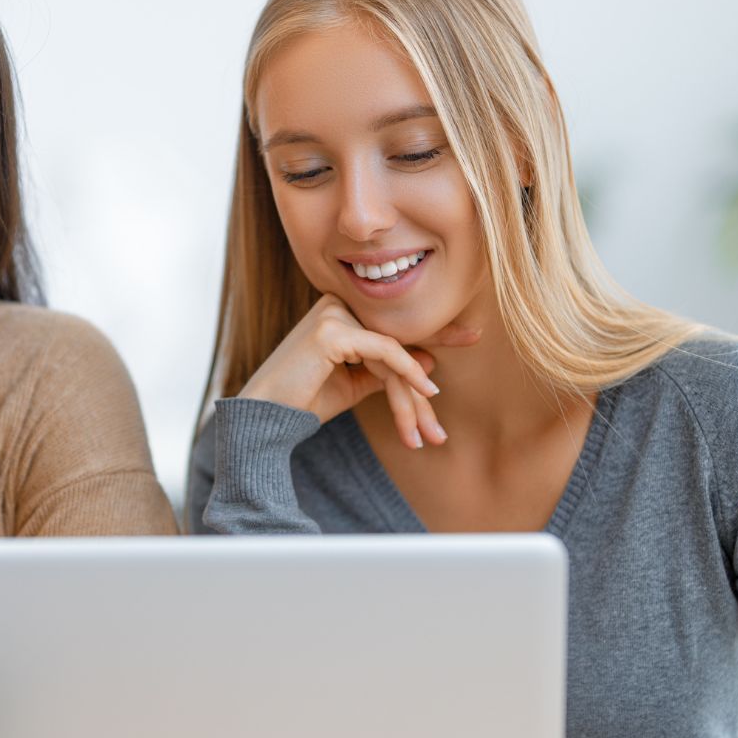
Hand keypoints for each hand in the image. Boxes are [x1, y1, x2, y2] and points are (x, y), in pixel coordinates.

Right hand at [239, 294, 477, 448]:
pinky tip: (427, 393)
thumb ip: (388, 370)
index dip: (434, 332)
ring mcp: (333, 313)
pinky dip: (408, 373)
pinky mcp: (332, 331)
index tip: (471, 335)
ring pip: (394, 352)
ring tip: (429, 433)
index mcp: (341, 312)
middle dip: (423, 383)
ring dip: (413, 398)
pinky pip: (385, 352)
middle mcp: (336, 304)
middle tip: (451, 408)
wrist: (266, 417)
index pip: (393, 325)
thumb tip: (429, 361)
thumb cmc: (306, 399)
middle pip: (396, 342)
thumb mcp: (356, 384)